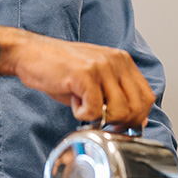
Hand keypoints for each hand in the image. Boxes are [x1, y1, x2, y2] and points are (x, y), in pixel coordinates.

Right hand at [0, 24, 154, 127]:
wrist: (30, 53)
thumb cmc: (60, 68)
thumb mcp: (96, 79)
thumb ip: (117, 95)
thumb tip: (138, 121)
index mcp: (122, 60)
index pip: (147, 97)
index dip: (137, 118)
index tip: (119, 124)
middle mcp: (116, 61)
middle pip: (137, 107)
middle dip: (121, 123)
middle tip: (100, 120)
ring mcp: (101, 66)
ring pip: (120, 111)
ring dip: (101, 119)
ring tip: (84, 106)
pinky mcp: (84, 75)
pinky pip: (94, 110)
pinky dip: (82, 115)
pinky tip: (73, 103)